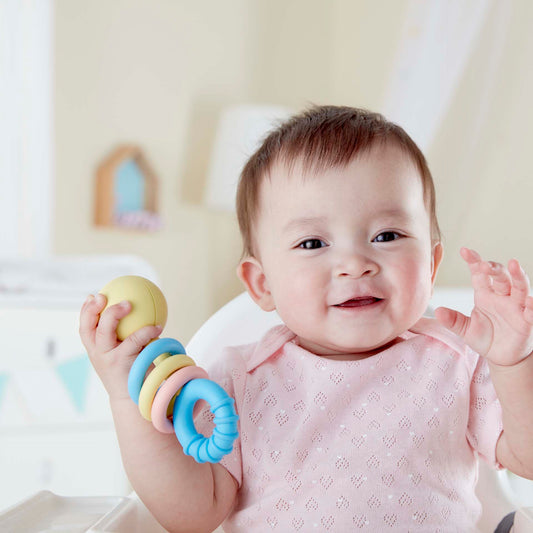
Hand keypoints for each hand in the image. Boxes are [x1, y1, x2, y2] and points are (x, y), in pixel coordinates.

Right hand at [79, 293, 161, 398]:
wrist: (132, 399)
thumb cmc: (131, 372)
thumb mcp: (124, 354)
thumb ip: (125, 338)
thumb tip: (141, 314)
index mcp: (95, 349)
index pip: (84, 328)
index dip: (86, 311)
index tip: (93, 296)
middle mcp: (97, 353)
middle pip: (88, 327)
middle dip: (93, 309)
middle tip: (104, 295)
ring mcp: (107, 358)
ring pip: (104, 331)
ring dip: (114, 314)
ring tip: (128, 304)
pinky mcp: (121, 363)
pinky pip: (134, 340)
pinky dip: (146, 331)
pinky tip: (158, 326)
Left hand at [434, 247, 532, 365]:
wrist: (502, 358)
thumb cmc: (485, 338)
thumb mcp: (465, 330)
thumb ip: (453, 320)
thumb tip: (438, 311)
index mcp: (485, 295)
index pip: (479, 274)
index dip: (473, 261)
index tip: (464, 251)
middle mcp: (502, 296)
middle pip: (500, 276)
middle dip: (493, 268)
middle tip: (483, 265)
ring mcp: (516, 307)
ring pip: (520, 287)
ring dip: (518, 275)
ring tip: (514, 264)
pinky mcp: (527, 321)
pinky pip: (531, 311)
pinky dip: (531, 305)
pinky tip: (529, 301)